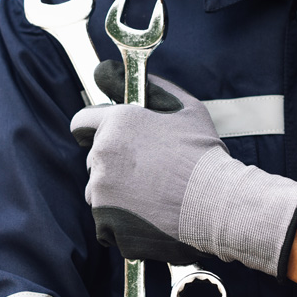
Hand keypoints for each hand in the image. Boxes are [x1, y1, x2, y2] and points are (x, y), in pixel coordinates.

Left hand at [70, 61, 296, 277]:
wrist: (216, 202)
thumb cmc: (204, 154)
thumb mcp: (185, 108)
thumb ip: (152, 89)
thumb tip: (119, 73)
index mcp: (116, 123)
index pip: (81, 123)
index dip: (91, 130)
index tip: (100, 138)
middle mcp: (101, 155)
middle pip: (94, 161)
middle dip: (113, 166)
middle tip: (147, 175)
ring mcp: (101, 191)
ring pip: (98, 192)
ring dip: (115, 195)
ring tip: (150, 199)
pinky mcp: (105, 221)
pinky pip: (105, 222)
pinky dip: (121, 223)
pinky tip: (148, 218)